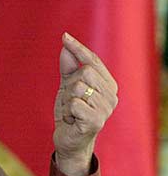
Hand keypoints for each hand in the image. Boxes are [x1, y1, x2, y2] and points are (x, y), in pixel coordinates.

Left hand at [53, 33, 117, 175]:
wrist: (69, 139)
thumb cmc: (71, 111)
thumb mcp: (67, 86)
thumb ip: (68, 67)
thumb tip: (66, 46)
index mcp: (108, 84)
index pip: (93, 61)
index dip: (78, 48)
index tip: (64, 36)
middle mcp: (111, 95)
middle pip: (85, 72)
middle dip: (69, 85)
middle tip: (70, 101)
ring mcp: (105, 108)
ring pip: (77, 87)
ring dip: (66, 100)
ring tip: (71, 111)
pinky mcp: (96, 121)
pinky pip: (73, 103)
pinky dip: (66, 111)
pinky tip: (72, 120)